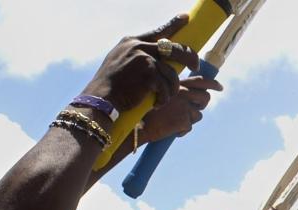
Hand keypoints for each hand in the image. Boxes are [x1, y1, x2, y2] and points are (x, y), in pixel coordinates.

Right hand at [81, 15, 199, 111]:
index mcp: (132, 41)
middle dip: (189, 57)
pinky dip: (164, 98)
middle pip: (175, 49)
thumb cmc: (112, 85)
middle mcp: (139, 46)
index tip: (186, 18)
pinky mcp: (149, 74)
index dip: (174, 24)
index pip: (158, 32)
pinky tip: (157, 104)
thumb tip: (161, 57)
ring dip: (172, 89)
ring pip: (172, 73)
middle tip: (196, 65)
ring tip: (164, 97)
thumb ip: (137, 54)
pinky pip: (166, 87)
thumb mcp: (121, 61)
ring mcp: (144, 59)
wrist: (101, 98)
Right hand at [141, 76, 223, 141]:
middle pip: (205, 97)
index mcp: (176, 84)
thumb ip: (175, 91)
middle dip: (202, 104)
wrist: (137, 124)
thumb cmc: (145, 109)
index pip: (200, 80)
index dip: (213, 84)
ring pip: (199, 114)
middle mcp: (182, 93)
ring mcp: (184, 107)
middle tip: (196, 108)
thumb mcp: (159, 93)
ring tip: (175, 119)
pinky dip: (182, 130)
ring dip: (190, 118)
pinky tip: (171, 129)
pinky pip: (190, 126)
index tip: (220, 87)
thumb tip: (192, 95)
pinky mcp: (184, 120)